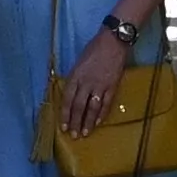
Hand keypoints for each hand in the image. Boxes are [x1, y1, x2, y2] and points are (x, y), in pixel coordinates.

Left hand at [57, 22, 131, 136]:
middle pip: (78, 106)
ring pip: (92, 108)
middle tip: (73, 135)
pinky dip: (102, 114)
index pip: (67, 99)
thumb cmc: (94, 49)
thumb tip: (73, 93)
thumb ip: (76, 78)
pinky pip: (106, 103)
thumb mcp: (79, 62)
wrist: (113, 41)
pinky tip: (98, 122)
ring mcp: (100, 85)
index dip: (64, 114)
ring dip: (88, 122)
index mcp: (76, 76)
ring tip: (85, 133)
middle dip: (75, 122)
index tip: (63, 126)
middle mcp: (86, 83)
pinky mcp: (112, 86)